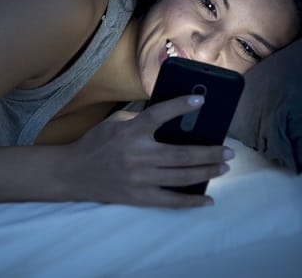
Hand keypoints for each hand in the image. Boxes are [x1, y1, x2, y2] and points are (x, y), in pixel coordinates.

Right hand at [61, 95, 232, 207]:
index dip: (181, 106)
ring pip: (181, 176)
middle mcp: (138, 155)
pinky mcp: (139, 196)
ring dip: (207, 171)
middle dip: (209, 152)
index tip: (201, 101)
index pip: (160, 114)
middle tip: (229, 150)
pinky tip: (208, 199)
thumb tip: (172, 117)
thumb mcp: (116, 122)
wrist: (73, 173)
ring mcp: (140, 178)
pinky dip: (191, 201)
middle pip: (182, 154)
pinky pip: (170, 201)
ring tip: (223, 166)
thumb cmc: (96, 143)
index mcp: (132, 131)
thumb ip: (141, 119)